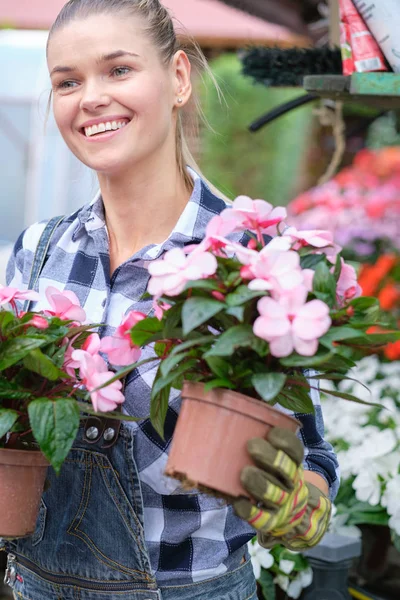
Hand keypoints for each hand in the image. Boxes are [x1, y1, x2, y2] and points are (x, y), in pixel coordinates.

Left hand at [233, 428, 330, 549]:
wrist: (288, 510)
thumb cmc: (271, 473)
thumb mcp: (273, 455)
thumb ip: (259, 438)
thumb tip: (237, 417)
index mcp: (293, 464)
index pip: (295, 451)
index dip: (285, 442)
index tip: (271, 433)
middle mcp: (290, 483)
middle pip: (286, 470)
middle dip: (270, 458)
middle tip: (251, 445)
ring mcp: (281, 503)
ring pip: (274, 494)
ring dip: (260, 483)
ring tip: (244, 473)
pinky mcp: (269, 521)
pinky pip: (261, 519)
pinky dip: (249, 511)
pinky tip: (238, 501)